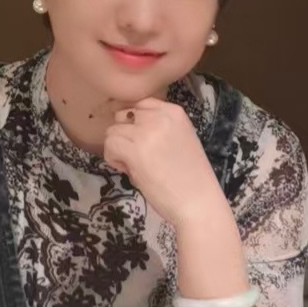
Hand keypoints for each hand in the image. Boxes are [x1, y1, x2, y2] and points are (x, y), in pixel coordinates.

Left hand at [102, 97, 224, 228]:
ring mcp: (146, 131)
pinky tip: (129, 171)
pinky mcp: (135, 150)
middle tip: (137, 156)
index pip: (140, 104)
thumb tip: (127, 126)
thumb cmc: (190, 177)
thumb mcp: (179, 139)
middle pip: (124, 115)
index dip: (133, 123)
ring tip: (134, 166)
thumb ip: (158, 128)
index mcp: (174, 112)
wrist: (198, 202)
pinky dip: (113, 159)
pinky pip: (109, 145)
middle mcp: (160, 116)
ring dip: (118, 148)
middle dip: (125, 135)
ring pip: (113, 131)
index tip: (138, 140)